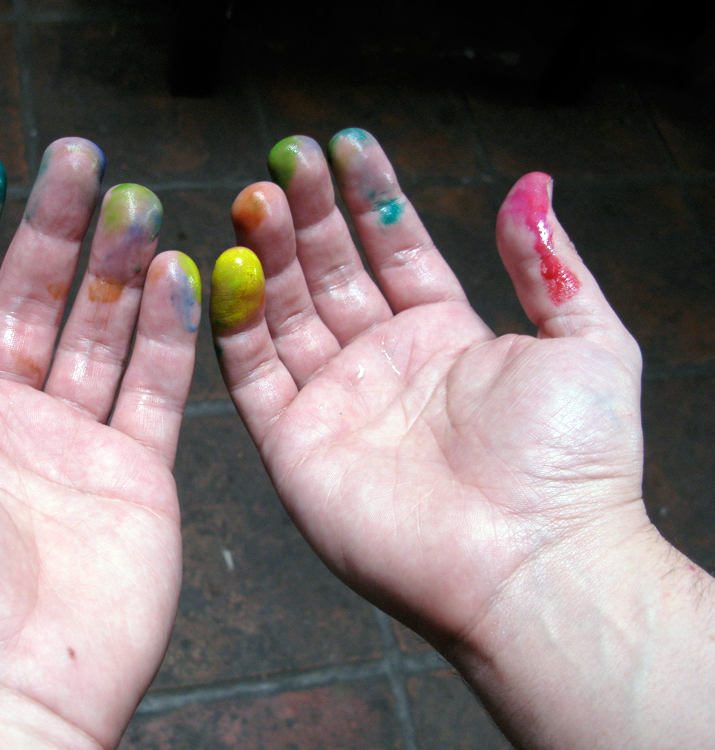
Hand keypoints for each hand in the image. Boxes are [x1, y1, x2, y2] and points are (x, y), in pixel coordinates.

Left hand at [0, 139, 201, 749]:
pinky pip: (154, 390)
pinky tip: (177, 274)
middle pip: (31, 298)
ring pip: (99, 331)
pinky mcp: (133, 476)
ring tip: (135, 203)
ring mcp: (69, 445)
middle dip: (56, 226)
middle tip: (81, 159)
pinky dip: (169, 332)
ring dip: (118, 265)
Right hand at [212, 129, 714, 746]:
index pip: (394, 249)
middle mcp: (382, 364)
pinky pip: (251, 371)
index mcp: (444, 337)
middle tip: (288, 157)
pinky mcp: (292, 443)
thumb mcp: (587, 342)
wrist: (533, 563)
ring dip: (266, 252)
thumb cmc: (572, 463)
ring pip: (284, 310)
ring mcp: (334, 402)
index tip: (348, 144)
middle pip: (330, 271)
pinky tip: (230, 265)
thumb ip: (548, 265)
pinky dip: (234, 319)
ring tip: (257, 195)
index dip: (370, 196)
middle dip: (308, 213)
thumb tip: (531, 186)